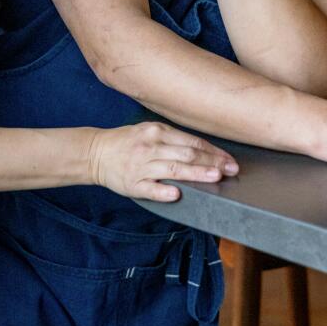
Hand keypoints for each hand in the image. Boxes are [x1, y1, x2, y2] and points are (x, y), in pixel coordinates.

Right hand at [87, 121, 238, 202]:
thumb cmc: (127, 143)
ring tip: (214, 177)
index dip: (213, 151)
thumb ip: (173, 139)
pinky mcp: (133, 184)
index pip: (192, 142)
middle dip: (211, 162)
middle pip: (186, 154)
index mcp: (157, 131)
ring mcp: (141, 165)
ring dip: (196, 173)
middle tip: (230, 169)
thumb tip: (203, 151)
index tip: (229, 160)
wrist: (96, 153)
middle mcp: (151, 146)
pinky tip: (177, 194)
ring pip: (173, 169)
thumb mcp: (149, 132)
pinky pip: (151, 188)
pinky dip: (164, 191)